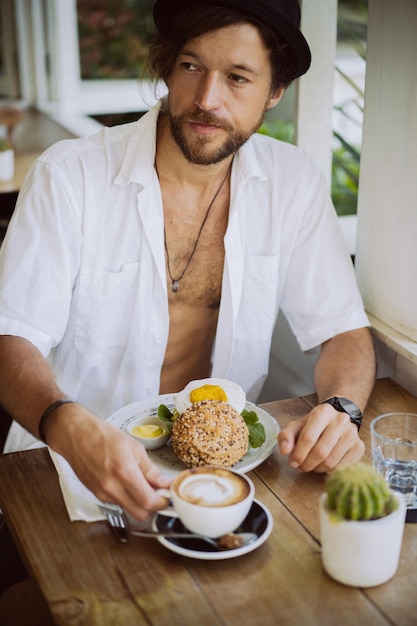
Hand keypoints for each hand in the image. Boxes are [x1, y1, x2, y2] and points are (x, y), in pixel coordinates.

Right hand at [48, 404, 170, 519]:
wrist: (76, 435)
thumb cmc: (102, 436)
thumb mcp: (134, 447)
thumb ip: (150, 469)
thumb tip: (164, 483)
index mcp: (124, 472)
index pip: (148, 501)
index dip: (162, 501)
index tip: (167, 495)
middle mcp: (111, 487)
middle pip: (140, 514)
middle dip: (153, 507)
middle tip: (159, 493)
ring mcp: (102, 494)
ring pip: (129, 510)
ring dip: (140, 502)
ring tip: (143, 484)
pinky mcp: (96, 495)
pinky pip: (118, 503)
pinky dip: (127, 498)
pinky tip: (127, 483)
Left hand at [277, 403, 364, 472]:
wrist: (337, 419)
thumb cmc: (315, 425)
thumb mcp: (298, 426)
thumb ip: (286, 436)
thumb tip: (285, 450)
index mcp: (322, 412)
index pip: (308, 437)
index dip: (298, 454)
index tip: (293, 463)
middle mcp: (340, 421)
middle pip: (320, 452)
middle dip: (307, 464)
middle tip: (301, 467)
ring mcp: (352, 434)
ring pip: (331, 462)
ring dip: (318, 469)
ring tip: (312, 465)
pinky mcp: (359, 447)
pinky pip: (343, 468)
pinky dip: (331, 471)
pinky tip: (325, 466)